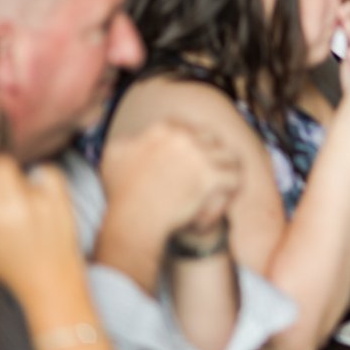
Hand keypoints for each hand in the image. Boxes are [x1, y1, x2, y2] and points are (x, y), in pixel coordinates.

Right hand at [0, 157, 85, 301]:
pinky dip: (43, 174)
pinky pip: (50, 172)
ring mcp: (44, 201)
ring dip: (19, 179)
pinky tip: (39, 187)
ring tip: (19, 196)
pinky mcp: (63, 200)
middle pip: (3, 164)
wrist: (52, 279)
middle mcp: (19, 205)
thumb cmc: (14, 266)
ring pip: (24, 170)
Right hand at [101, 121, 242, 239]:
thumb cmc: (122, 194)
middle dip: (213, 153)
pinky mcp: (212, 177)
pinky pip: (235, 176)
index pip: (190, 128)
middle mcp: (183, 136)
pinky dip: (233, 186)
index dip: (194, 143)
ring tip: (225, 179)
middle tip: (212, 169)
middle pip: (212, 138)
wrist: (133, 221)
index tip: (194, 159)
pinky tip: (228, 193)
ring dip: (227, 168)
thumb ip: (131, 139)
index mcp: (163, 129)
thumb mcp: (114, 155)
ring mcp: (200, 155)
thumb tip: (139, 136)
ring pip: (228, 155)